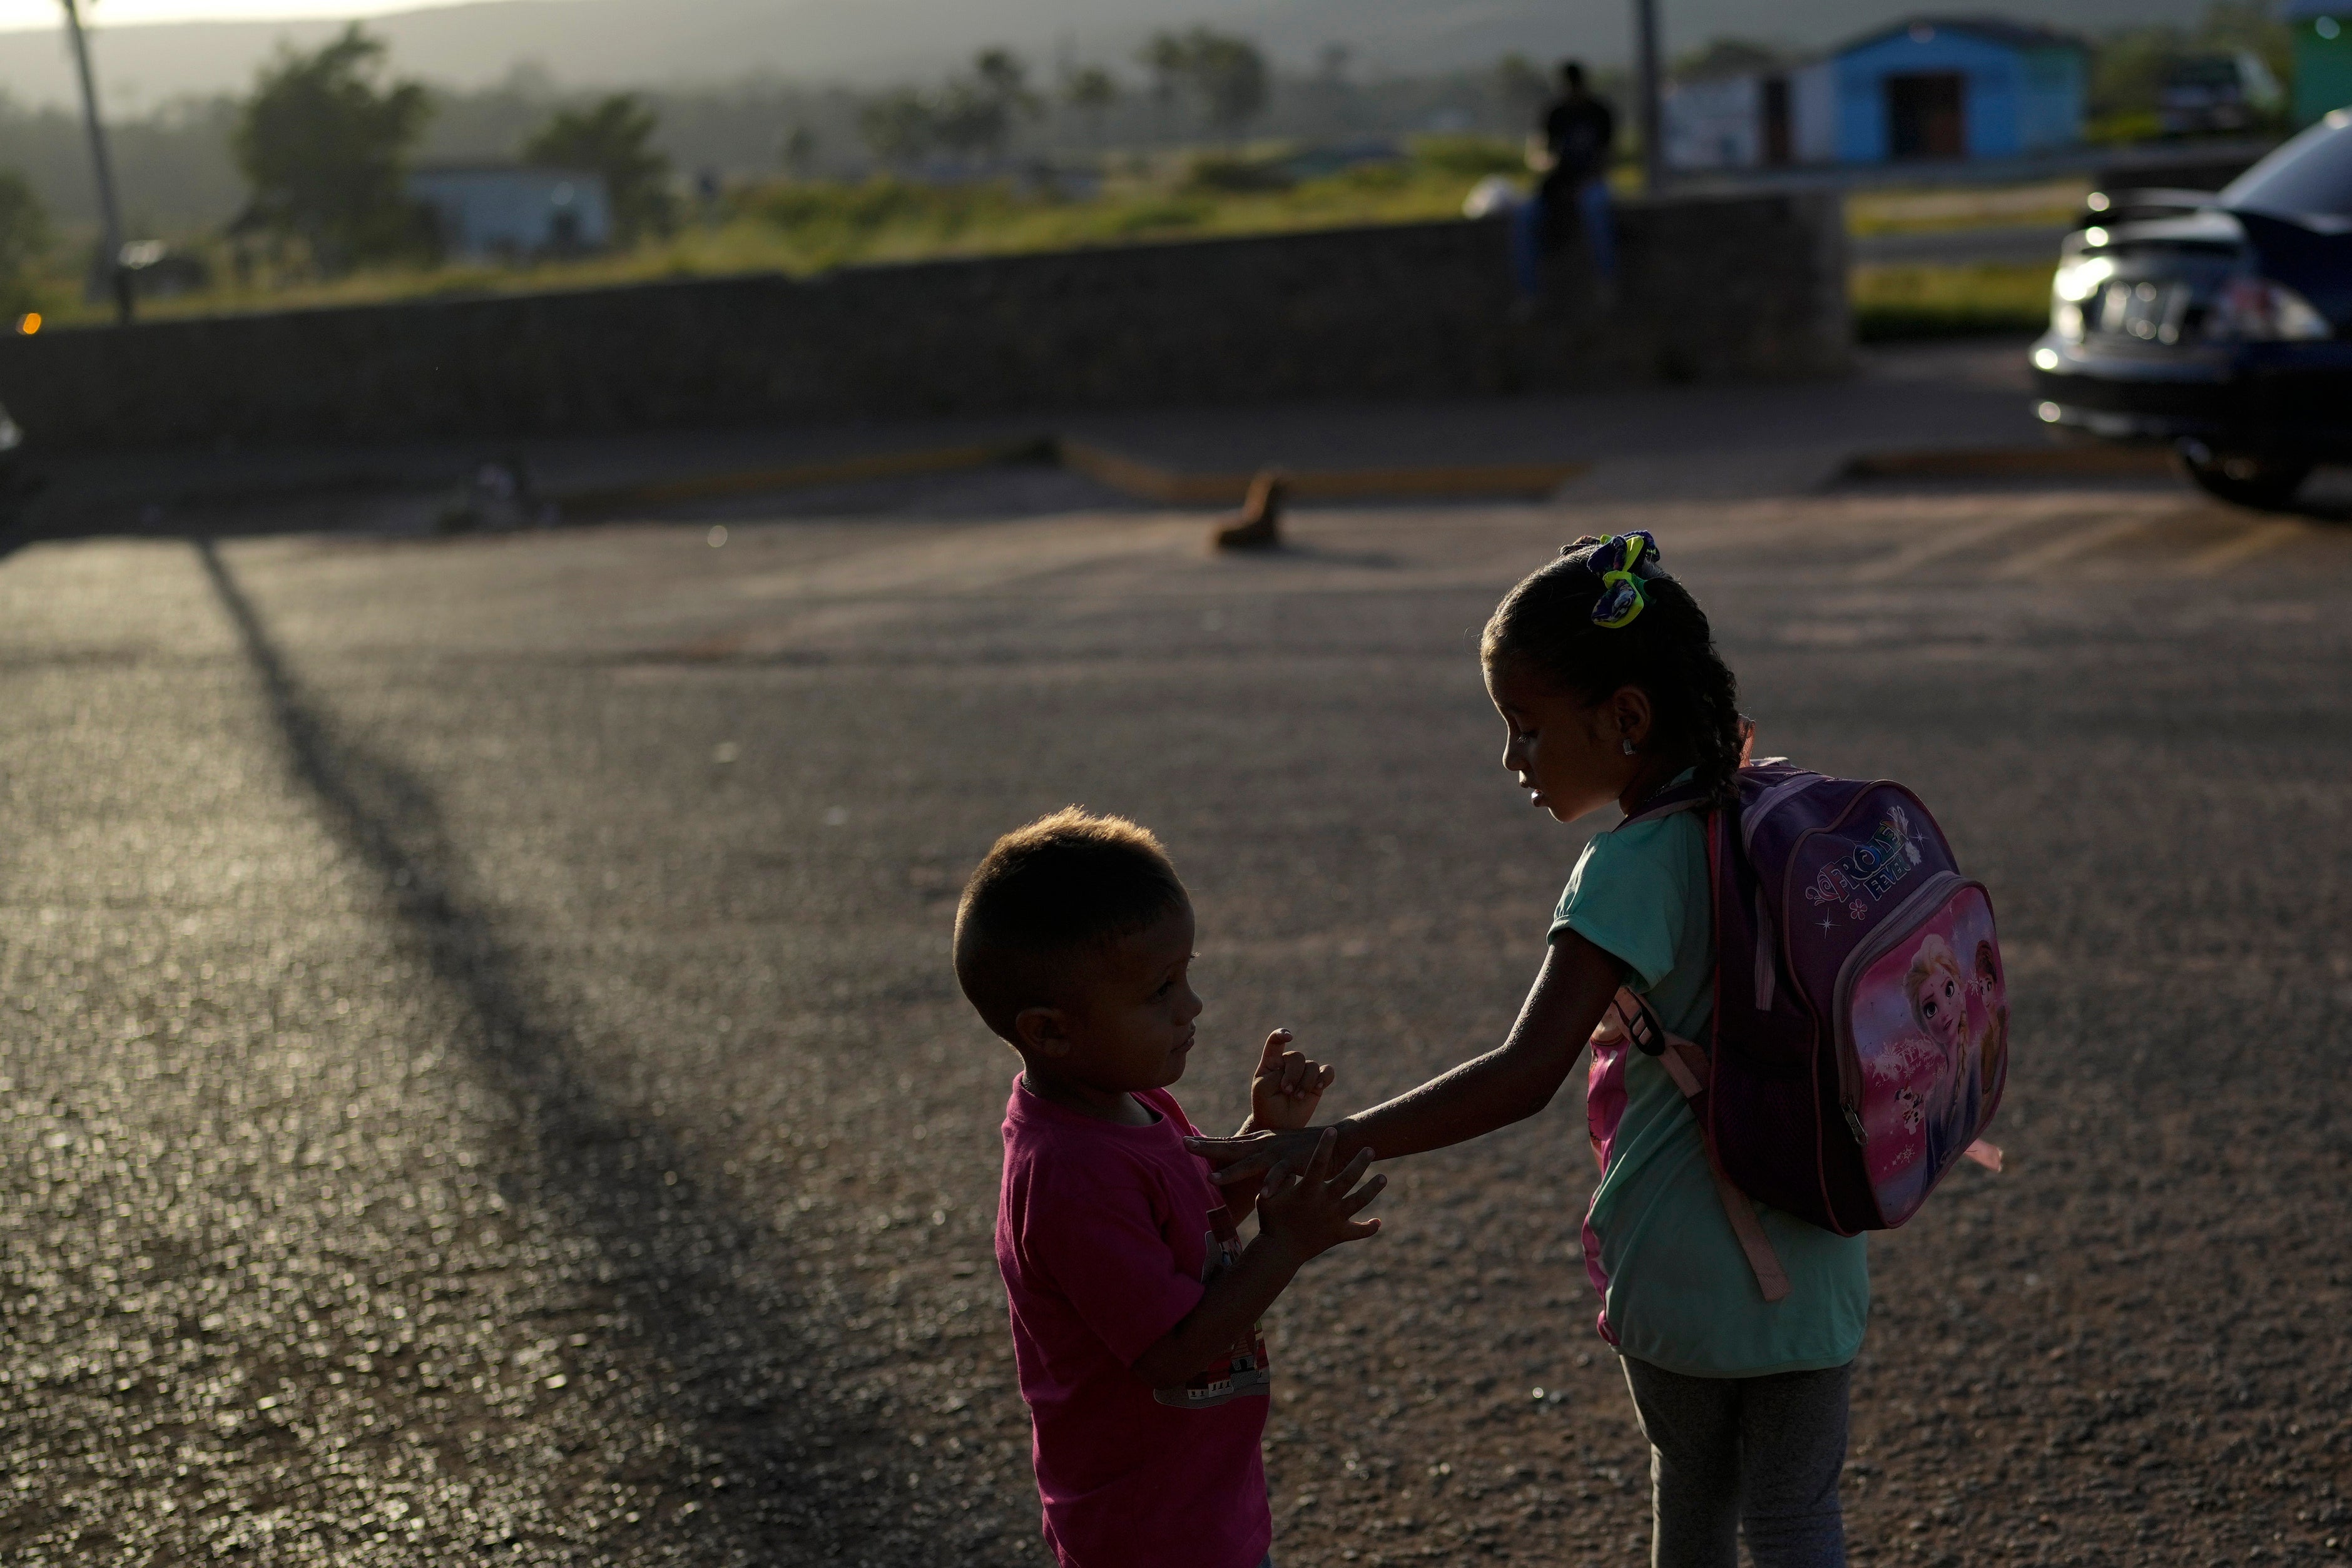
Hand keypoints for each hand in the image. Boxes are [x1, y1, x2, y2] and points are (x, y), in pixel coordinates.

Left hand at [1185, 1124, 1322, 1188]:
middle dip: (1206, 1148)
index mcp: (1259, 1141)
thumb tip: (1243, 1162)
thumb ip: (1260, 1157)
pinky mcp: (1294, 1162)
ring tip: (1212, 1179)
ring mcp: (1278, 1153)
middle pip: (1230, 1147)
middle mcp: (1265, 1144)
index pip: (1228, 1142)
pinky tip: (1262, 1196)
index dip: (1206, 1142)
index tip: (1184, 1141)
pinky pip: (1280, 1176)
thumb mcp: (1277, 1150)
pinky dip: (1272, 1185)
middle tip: (1183, 1145)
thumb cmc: (1306, 1148)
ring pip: (1250, 1163)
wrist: (1339, 1139)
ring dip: (1231, 1172)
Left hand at [1247, 1030, 1335, 1131]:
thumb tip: (1299, 1071)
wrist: (1278, 1125)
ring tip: (1298, 1097)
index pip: (1276, 1042)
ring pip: (1312, 1065)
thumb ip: (1278, 1074)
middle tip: (1287, 1091)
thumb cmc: (1266, 1105)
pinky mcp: (1317, 1083)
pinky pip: (1328, 1071)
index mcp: (1272, 1062)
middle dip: (1293, 1074)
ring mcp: (1304, 1073)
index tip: (1289, 1037)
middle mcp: (1288, 1064)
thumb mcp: (1263, 1087)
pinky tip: (1318, 1087)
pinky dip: (1325, 1077)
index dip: (1281, 1034)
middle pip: (1297, 1056)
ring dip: (1305, 1082)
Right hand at [1255, 1128, 1383, 1265]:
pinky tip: (1378, 1222)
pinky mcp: (1339, 1234)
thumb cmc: (1271, 1221)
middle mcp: (1324, 1203)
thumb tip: (1289, 1166)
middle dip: (1359, 1163)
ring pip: (1359, 1201)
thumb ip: (1280, 1180)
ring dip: (1372, 1189)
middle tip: (1371, 1149)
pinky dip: (1369, 1228)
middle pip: (1347, 1179)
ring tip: (1383, 1178)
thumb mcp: (1269, 1197)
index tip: (1333, 1130)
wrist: (1279, 1253)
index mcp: (1307, 1191)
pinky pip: (1358, 1232)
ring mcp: (1334, 1219)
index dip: (1325, 1146)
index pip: (1317, 1163)